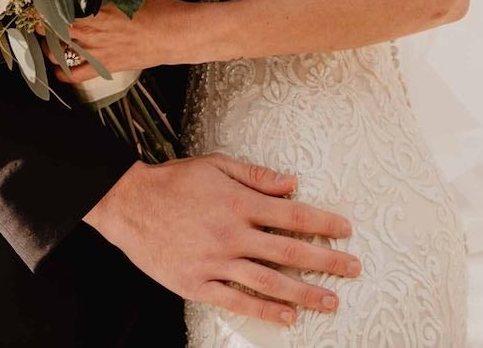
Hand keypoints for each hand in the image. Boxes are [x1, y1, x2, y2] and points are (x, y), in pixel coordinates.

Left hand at [48, 0, 202, 80]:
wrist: (175, 35)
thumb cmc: (160, 8)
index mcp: (99, 9)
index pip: (63, 8)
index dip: (47, 6)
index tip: (41, 2)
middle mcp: (94, 31)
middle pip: (56, 30)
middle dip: (43, 25)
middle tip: (39, 20)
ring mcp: (98, 51)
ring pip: (61, 53)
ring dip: (49, 47)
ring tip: (46, 41)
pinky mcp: (106, 66)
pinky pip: (77, 75)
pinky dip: (63, 73)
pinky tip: (58, 69)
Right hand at [84, 154, 359, 325]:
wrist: (128, 205)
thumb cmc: (174, 181)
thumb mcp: (216, 165)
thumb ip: (256, 175)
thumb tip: (293, 184)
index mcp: (239, 203)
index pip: (292, 215)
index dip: (323, 223)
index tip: (346, 230)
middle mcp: (232, 234)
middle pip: (289, 252)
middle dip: (326, 261)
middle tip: (353, 269)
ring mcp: (215, 262)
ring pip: (269, 282)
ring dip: (304, 293)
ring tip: (331, 301)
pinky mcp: (197, 284)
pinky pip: (237, 301)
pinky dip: (264, 310)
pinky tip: (288, 317)